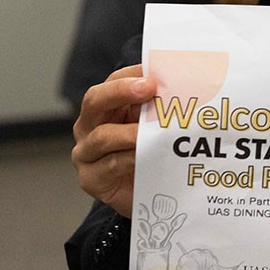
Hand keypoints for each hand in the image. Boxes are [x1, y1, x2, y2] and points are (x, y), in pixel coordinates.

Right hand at [71, 65, 155, 217]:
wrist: (149, 197)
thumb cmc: (151, 156)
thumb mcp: (154, 126)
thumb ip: (159, 107)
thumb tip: (183, 83)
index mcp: (105, 107)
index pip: (113, 82)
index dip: (132, 74)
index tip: (155, 71)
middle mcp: (89, 126)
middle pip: (95, 101)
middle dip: (121, 91)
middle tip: (149, 87)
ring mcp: (86, 153)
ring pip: (102, 136)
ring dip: (130, 131)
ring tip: (152, 130)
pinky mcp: (91, 179)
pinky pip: (110, 165)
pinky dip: (130, 158)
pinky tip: (146, 155)